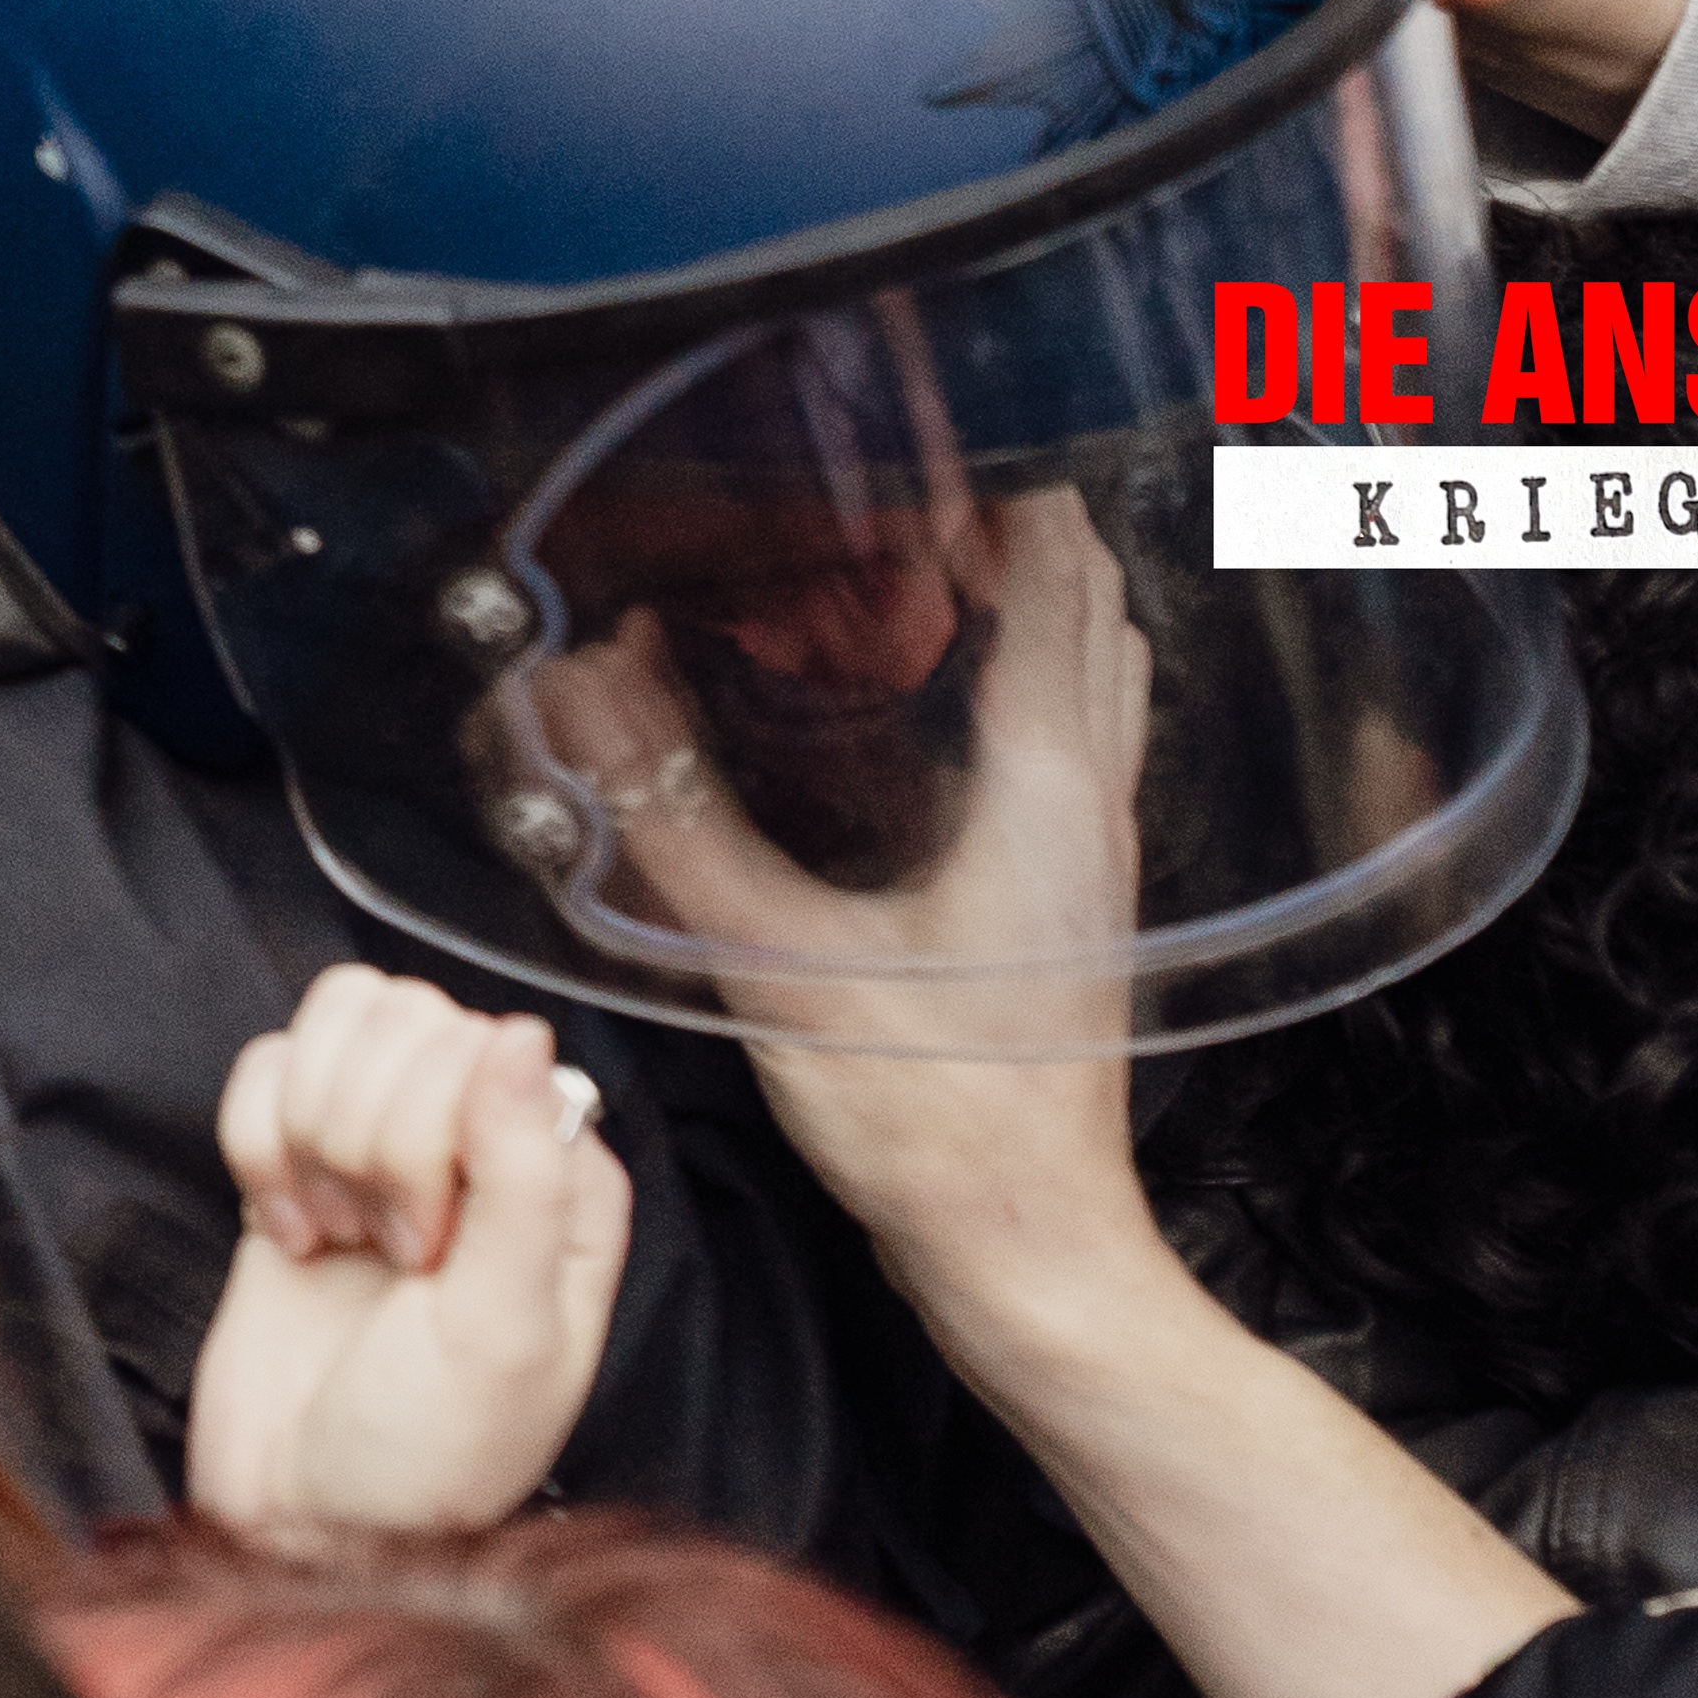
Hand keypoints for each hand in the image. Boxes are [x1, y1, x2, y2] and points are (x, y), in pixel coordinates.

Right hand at [188, 967, 631, 1533]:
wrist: (306, 1530)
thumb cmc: (429, 1455)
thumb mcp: (501, 1330)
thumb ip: (523, 1177)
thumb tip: (523, 1034)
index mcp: (560, 1170)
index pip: (487, 1046)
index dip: (433, 1132)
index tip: (428, 1249)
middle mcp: (483, 1137)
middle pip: (409, 1022)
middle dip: (368, 1139)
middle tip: (384, 1252)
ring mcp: (388, 1140)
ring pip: (341, 1021)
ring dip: (310, 1129)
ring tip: (336, 1233)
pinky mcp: (301, 1159)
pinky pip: (265, 1065)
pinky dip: (255, 1141)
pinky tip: (284, 1230)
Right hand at [539, 495, 1576, 1697]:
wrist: (1029, 1248)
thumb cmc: (936, 1122)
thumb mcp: (779, 964)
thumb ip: (674, 826)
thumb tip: (591, 701)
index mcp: (1042, 781)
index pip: (1056, 571)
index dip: (999, 485)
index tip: (916, 448)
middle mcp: (1094, 796)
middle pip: (1094, 601)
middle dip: (1017, 523)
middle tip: (910, 498)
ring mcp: (1104, 845)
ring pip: (1106, 668)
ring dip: (1042, 598)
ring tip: (939, 573)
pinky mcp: (1088, 893)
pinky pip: (1088, 735)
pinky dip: (1046, 675)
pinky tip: (965, 707)